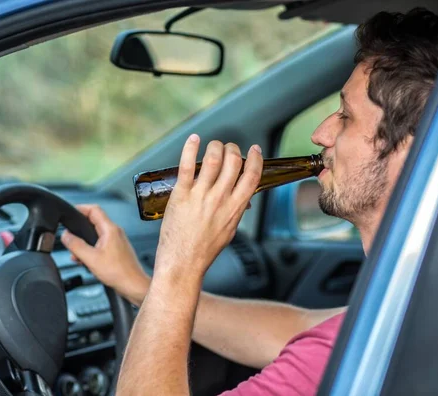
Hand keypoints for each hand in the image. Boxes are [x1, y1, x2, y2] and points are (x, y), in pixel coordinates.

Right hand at [60, 205, 150, 304]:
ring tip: (76, 254)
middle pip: (93, 222)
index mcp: (110, 229)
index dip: (80, 208)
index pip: (94, 210)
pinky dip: (91, 249)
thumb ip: (76, 245)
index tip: (70, 212)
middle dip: (79, 229)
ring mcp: (117, 240)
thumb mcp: (91, 259)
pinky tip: (86, 260)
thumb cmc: (119, 273)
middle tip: (69, 236)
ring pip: (96, 235)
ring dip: (84, 242)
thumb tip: (65, 236)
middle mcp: (115, 232)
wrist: (133, 285)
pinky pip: (100, 244)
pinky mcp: (116, 249)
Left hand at [155, 135, 262, 278]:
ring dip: (215, 146)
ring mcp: (201, 196)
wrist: (183, 263)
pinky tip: (194, 139)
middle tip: (228, 149)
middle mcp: (220, 199)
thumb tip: (242, 201)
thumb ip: (235, 212)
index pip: (252, 176)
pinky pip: (187, 166)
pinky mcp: (181, 195)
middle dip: (233, 149)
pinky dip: (191, 149)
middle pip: (234, 162)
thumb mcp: (229, 230)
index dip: (256, 158)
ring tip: (212, 145)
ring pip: (213, 159)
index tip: (255, 150)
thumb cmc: (204, 250)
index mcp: (235, 208)